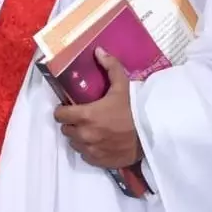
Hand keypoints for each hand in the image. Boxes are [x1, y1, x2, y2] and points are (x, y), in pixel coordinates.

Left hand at [53, 48, 143, 169]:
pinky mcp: (99, 161)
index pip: (59, 115)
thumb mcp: (123, 86)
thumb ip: (110, 67)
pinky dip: (89, 150)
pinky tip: (99, 143)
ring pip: (74, 143)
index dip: (63, 110)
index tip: (69, 108)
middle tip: (83, 119)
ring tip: (92, 131)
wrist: (153, 136)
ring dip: (79, 137)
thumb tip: (98, 50)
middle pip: (66, 129)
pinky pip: (85, 156)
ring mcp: (91, 150)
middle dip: (72, 123)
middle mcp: (84, 134)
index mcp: (85, 115)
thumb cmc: (135, 110)